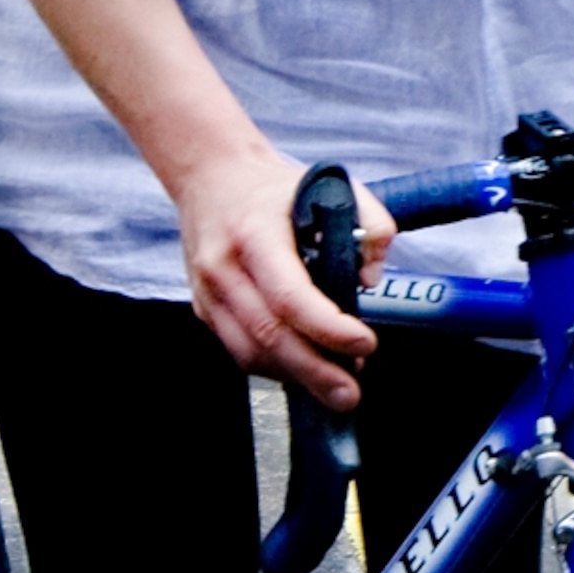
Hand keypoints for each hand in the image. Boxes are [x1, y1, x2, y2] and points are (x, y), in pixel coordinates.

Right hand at [174, 148, 392, 410]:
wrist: (211, 178)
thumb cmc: (276, 188)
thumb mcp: (333, 187)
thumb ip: (370, 226)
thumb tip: (370, 280)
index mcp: (254, 233)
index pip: (289, 294)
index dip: (328, 328)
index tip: (364, 345)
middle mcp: (223, 266)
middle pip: (268, 334)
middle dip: (314, 371)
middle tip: (351, 393)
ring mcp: (207, 291)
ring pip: (249, 351)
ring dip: (295, 376)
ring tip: (336, 386)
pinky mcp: (203, 307)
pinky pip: (238, 348)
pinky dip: (274, 366)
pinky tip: (305, 370)